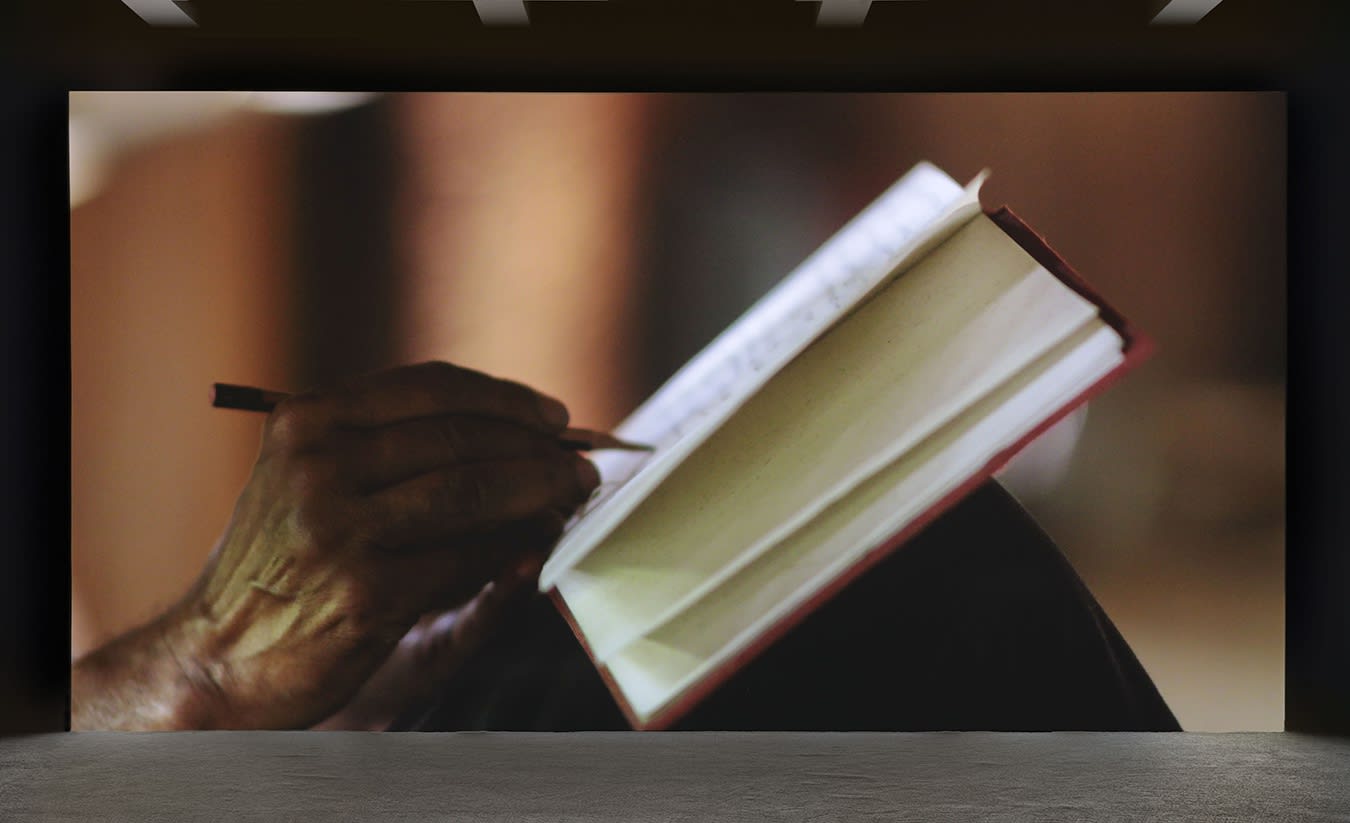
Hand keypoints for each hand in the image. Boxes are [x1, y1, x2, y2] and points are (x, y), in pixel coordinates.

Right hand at [157, 362, 597, 728]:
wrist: (216, 657)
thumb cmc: (279, 563)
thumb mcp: (309, 479)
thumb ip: (387, 447)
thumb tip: (511, 430)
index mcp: (308, 422)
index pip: (429, 389)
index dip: (505, 398)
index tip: (552, 415)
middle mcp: (319, 465)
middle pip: (461, 436)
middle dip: (536, 447)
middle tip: (580, 461)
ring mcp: (341, 529)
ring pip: (474, 491)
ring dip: (539, 491)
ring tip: (572, 496)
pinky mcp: (367, 593)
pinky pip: (467, 558)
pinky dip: (512, 549)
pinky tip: (534, 546)